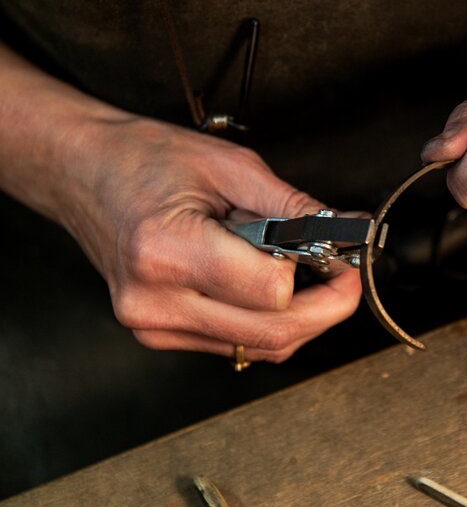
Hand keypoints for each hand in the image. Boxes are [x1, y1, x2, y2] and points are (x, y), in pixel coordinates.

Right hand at [60, 116, 361, 361]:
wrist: (81, 172)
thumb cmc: (143, 159)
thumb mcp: (229, 165)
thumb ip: (294, 205)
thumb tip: (346, 229)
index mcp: (166, 252)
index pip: (271, 292)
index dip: (318, 275)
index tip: (341, 257)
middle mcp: (155, 302)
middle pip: (272, 333)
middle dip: (325, 307)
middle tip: (345, 276)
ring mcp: (153, 325)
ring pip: (259, 347)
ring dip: (300, 318)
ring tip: (308, 276)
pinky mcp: (157, 335)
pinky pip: (236, 345)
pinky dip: (267, 323)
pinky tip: (271, 290)